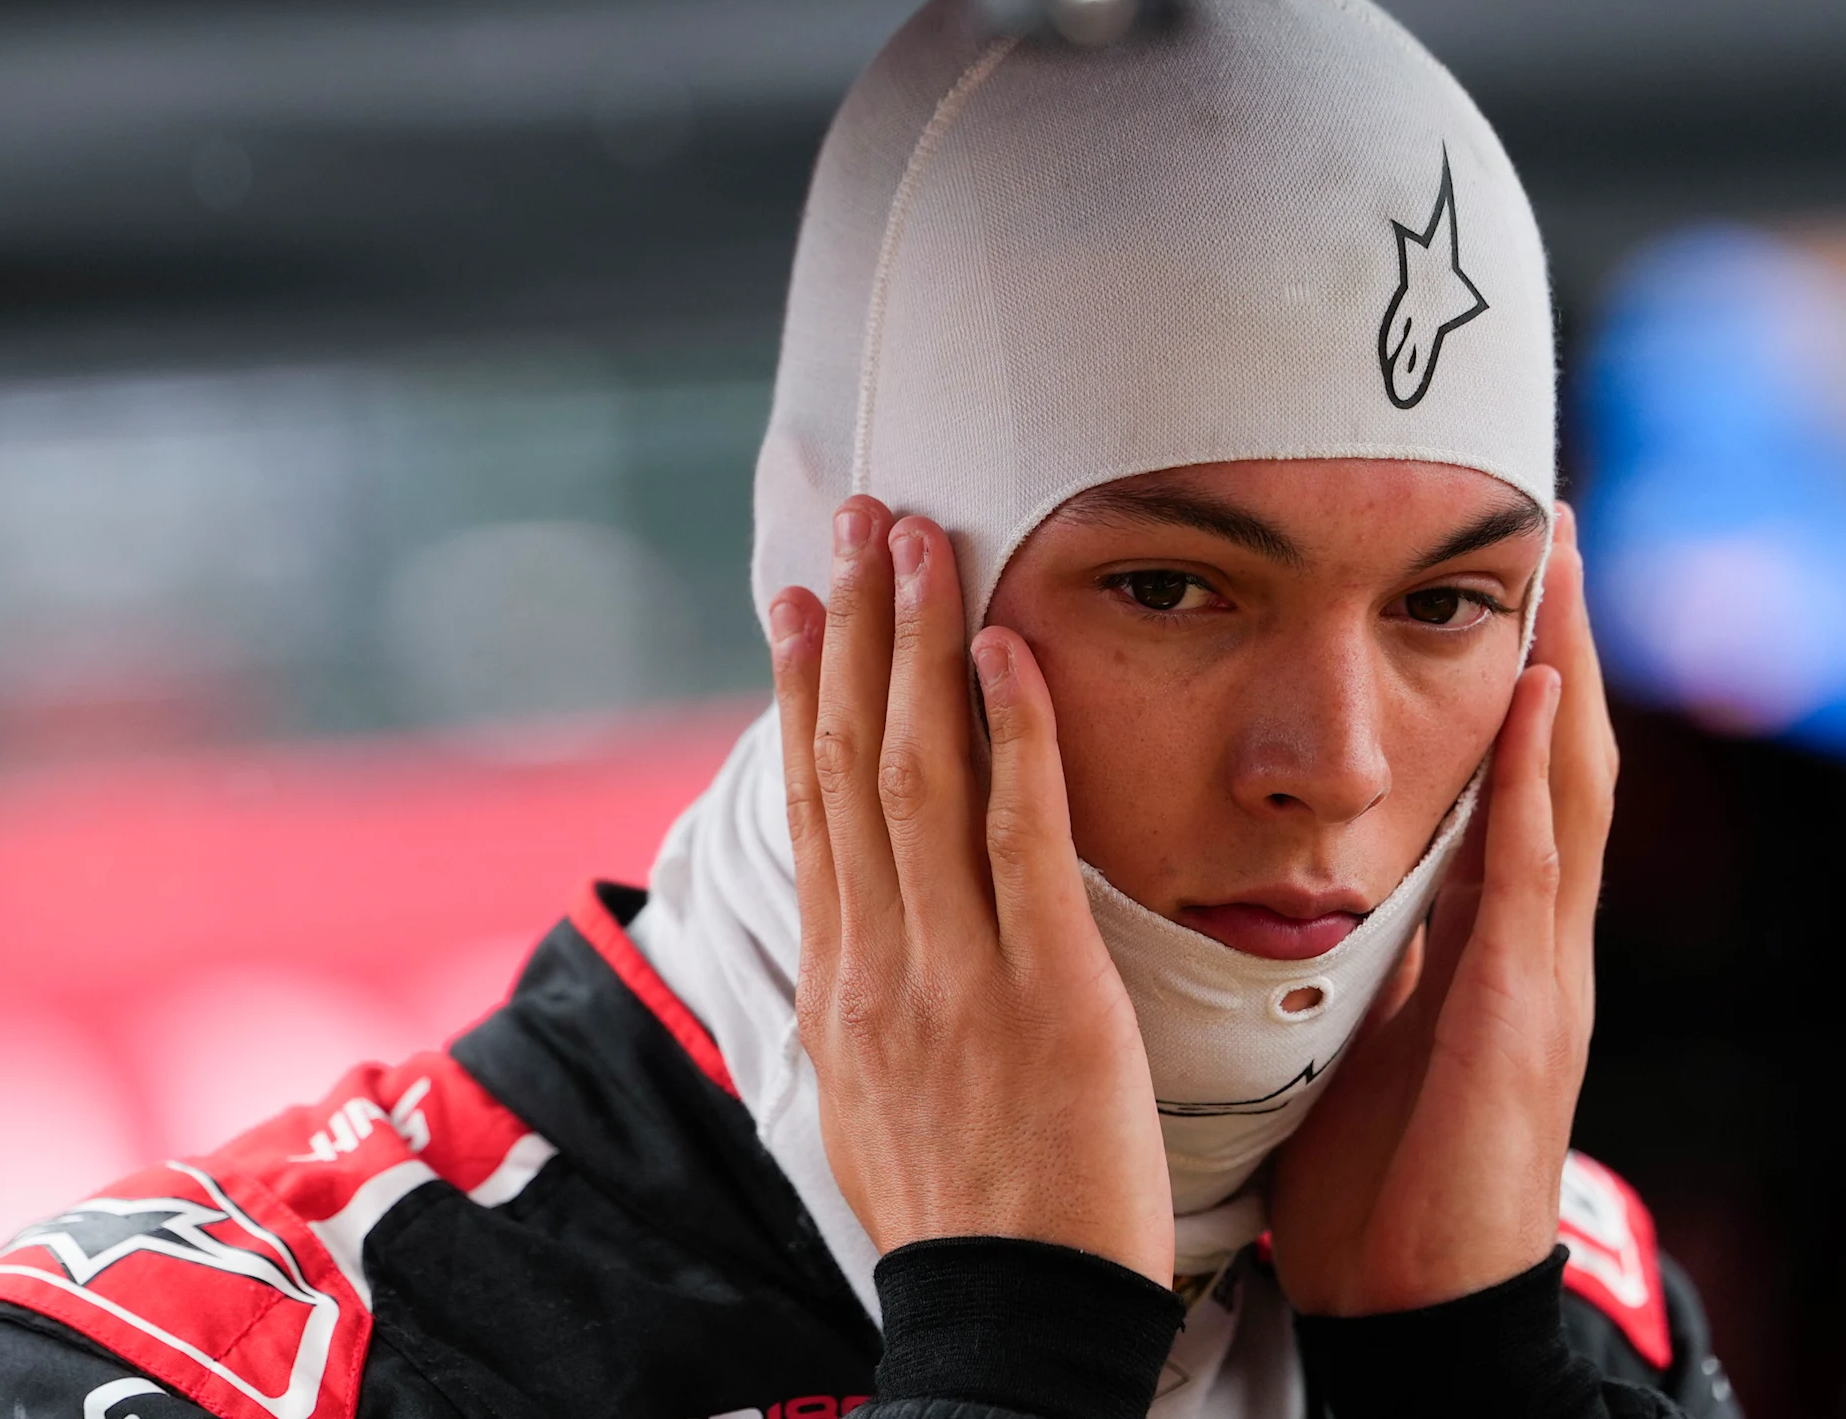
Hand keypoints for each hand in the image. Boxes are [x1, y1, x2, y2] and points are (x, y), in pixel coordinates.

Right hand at [774, 496, 1173, 1282]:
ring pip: (919, 773)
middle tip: (857, 518)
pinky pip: (1022, 836)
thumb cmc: (966, 1226)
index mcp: (839, 990)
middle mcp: (878, 963)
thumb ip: (868, 1012)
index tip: (800, 603)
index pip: (812, 808)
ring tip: (919, 540)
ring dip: (918, 644)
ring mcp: (954, 972)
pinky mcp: (1045, 990)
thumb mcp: (875, 1111)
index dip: (803, 694)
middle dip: (854, 628)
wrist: (1009, 1327)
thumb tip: (855, 955)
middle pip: (851, 761)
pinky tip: (1007, 649)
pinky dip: (1012, 733)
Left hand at [1265, 504, 1616, 1314]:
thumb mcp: (1370, 1029)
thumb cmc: (1380, 1178)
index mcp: (1491, 943)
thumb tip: (1335, 872)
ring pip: (1568, 792)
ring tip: (1560, 563)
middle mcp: (1534, 941)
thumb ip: (1376, 947)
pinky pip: (1535, 875)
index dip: (1520, 675)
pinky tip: (1536, 698)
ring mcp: (1543, 973)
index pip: (1513, 780)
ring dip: (1570, 673)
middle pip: (1562, 759)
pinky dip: (1538, 782)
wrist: (1415, 1301)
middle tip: (1552, 519)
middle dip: (1566, 639)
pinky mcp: (1523, 1015)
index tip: (1509, 570)